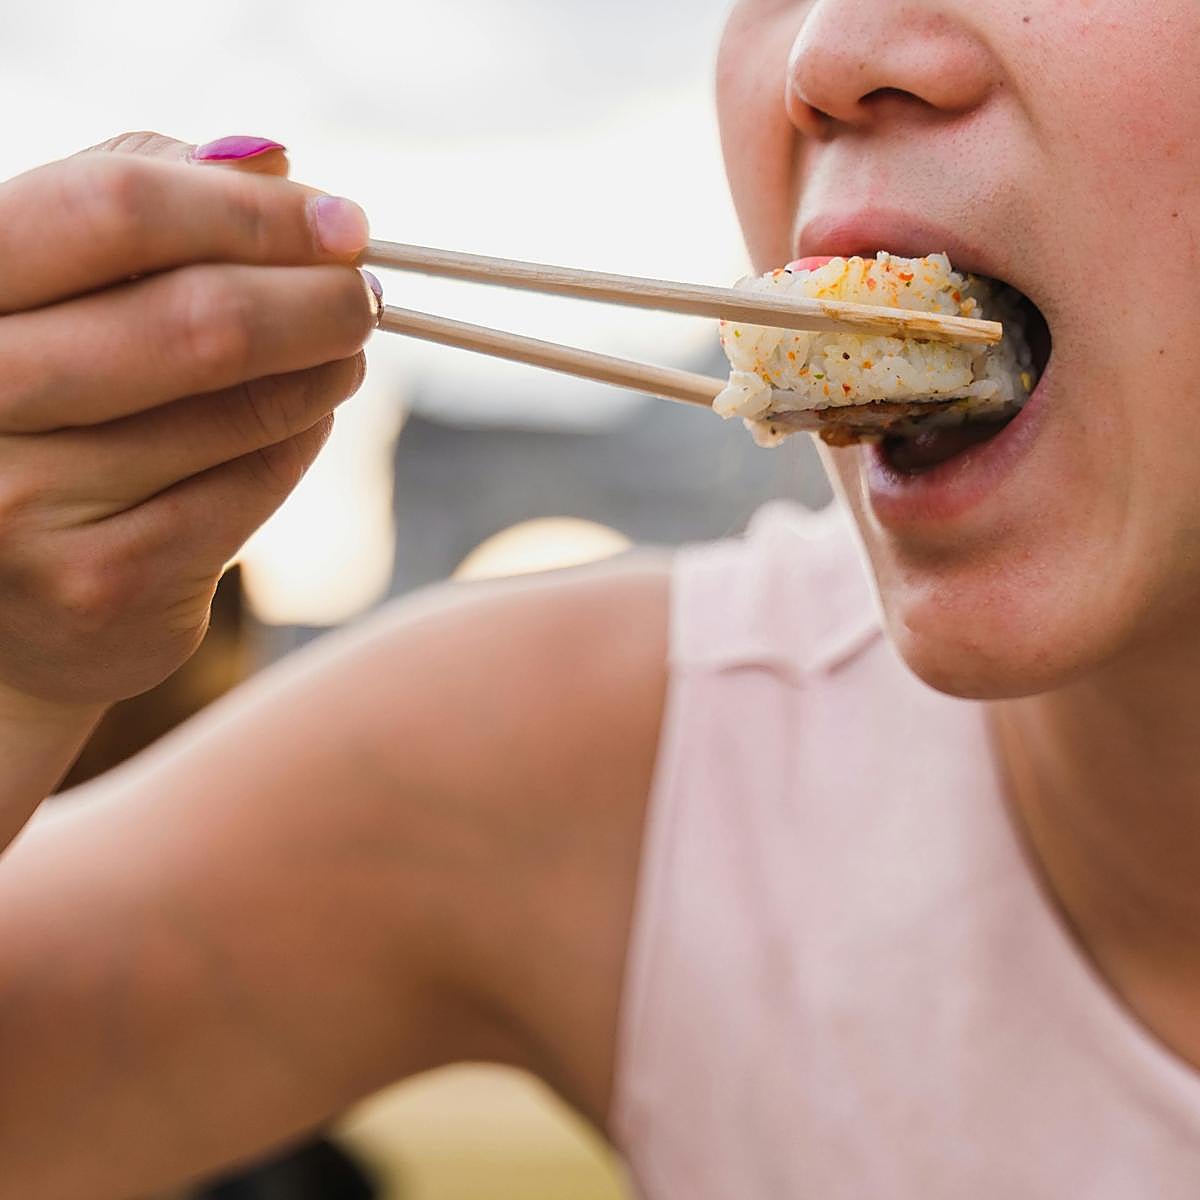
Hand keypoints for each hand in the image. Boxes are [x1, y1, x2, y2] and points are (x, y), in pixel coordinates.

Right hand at [0, 132, 379, 708]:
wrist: (3, 594)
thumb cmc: (40, 409)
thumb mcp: (56, 291)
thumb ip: (138, 210)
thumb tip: (271, 161)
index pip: (114, 208)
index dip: (250, 209)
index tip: (341, 220)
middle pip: (200, 318)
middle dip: (318, 299)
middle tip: (365, 294)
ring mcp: (26, 506)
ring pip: (243, 409)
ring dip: (322, 371)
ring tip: (338, 354)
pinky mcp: (102, 585)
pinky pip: (253, 486)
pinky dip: (299, 441)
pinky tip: (302, 421)